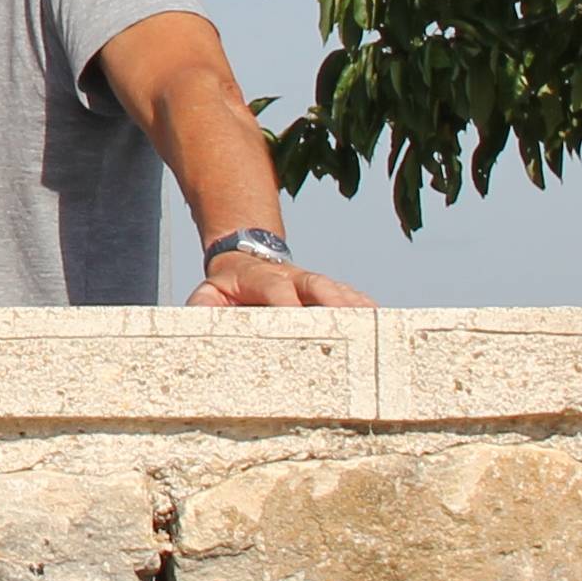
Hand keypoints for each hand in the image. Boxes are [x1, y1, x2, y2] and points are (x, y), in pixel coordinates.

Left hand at [192, 250, 373, 308]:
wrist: (245, 256)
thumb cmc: (226, 286)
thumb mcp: (208, 293)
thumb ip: (203, 307)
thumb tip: (200, 322)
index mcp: (260, 278)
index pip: (274, 289)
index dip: (285, 302)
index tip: (295, 316)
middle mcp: (292, 277)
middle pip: (316, 285)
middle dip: (331, 302)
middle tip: (347, 322)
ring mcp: (312, 282)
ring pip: (338, 289)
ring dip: (355, 305)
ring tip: (372, 325)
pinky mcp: (326, 289)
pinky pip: (350, 296)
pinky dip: (365, 306)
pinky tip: (380, 320)